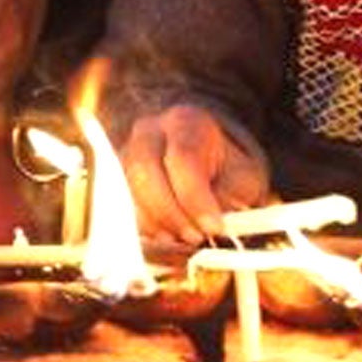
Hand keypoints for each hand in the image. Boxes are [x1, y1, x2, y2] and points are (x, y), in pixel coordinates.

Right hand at [120, 104, 269, 243]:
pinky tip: (170, 236)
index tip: (214, 227)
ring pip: (129, 191)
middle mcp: (148, 132)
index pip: (182, 158)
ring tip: (187, 238)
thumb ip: (229, 197)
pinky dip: (147, 227)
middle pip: (144, 170)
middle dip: (171, 212)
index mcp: (185, 122)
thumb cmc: (226, 169)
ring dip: (158, 223)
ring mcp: (127, 154)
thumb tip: (212, 226)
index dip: (196, 198)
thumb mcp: (242, 177)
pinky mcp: (119, 179)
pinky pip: (124, 206)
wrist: (205, 159)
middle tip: (197, 237)